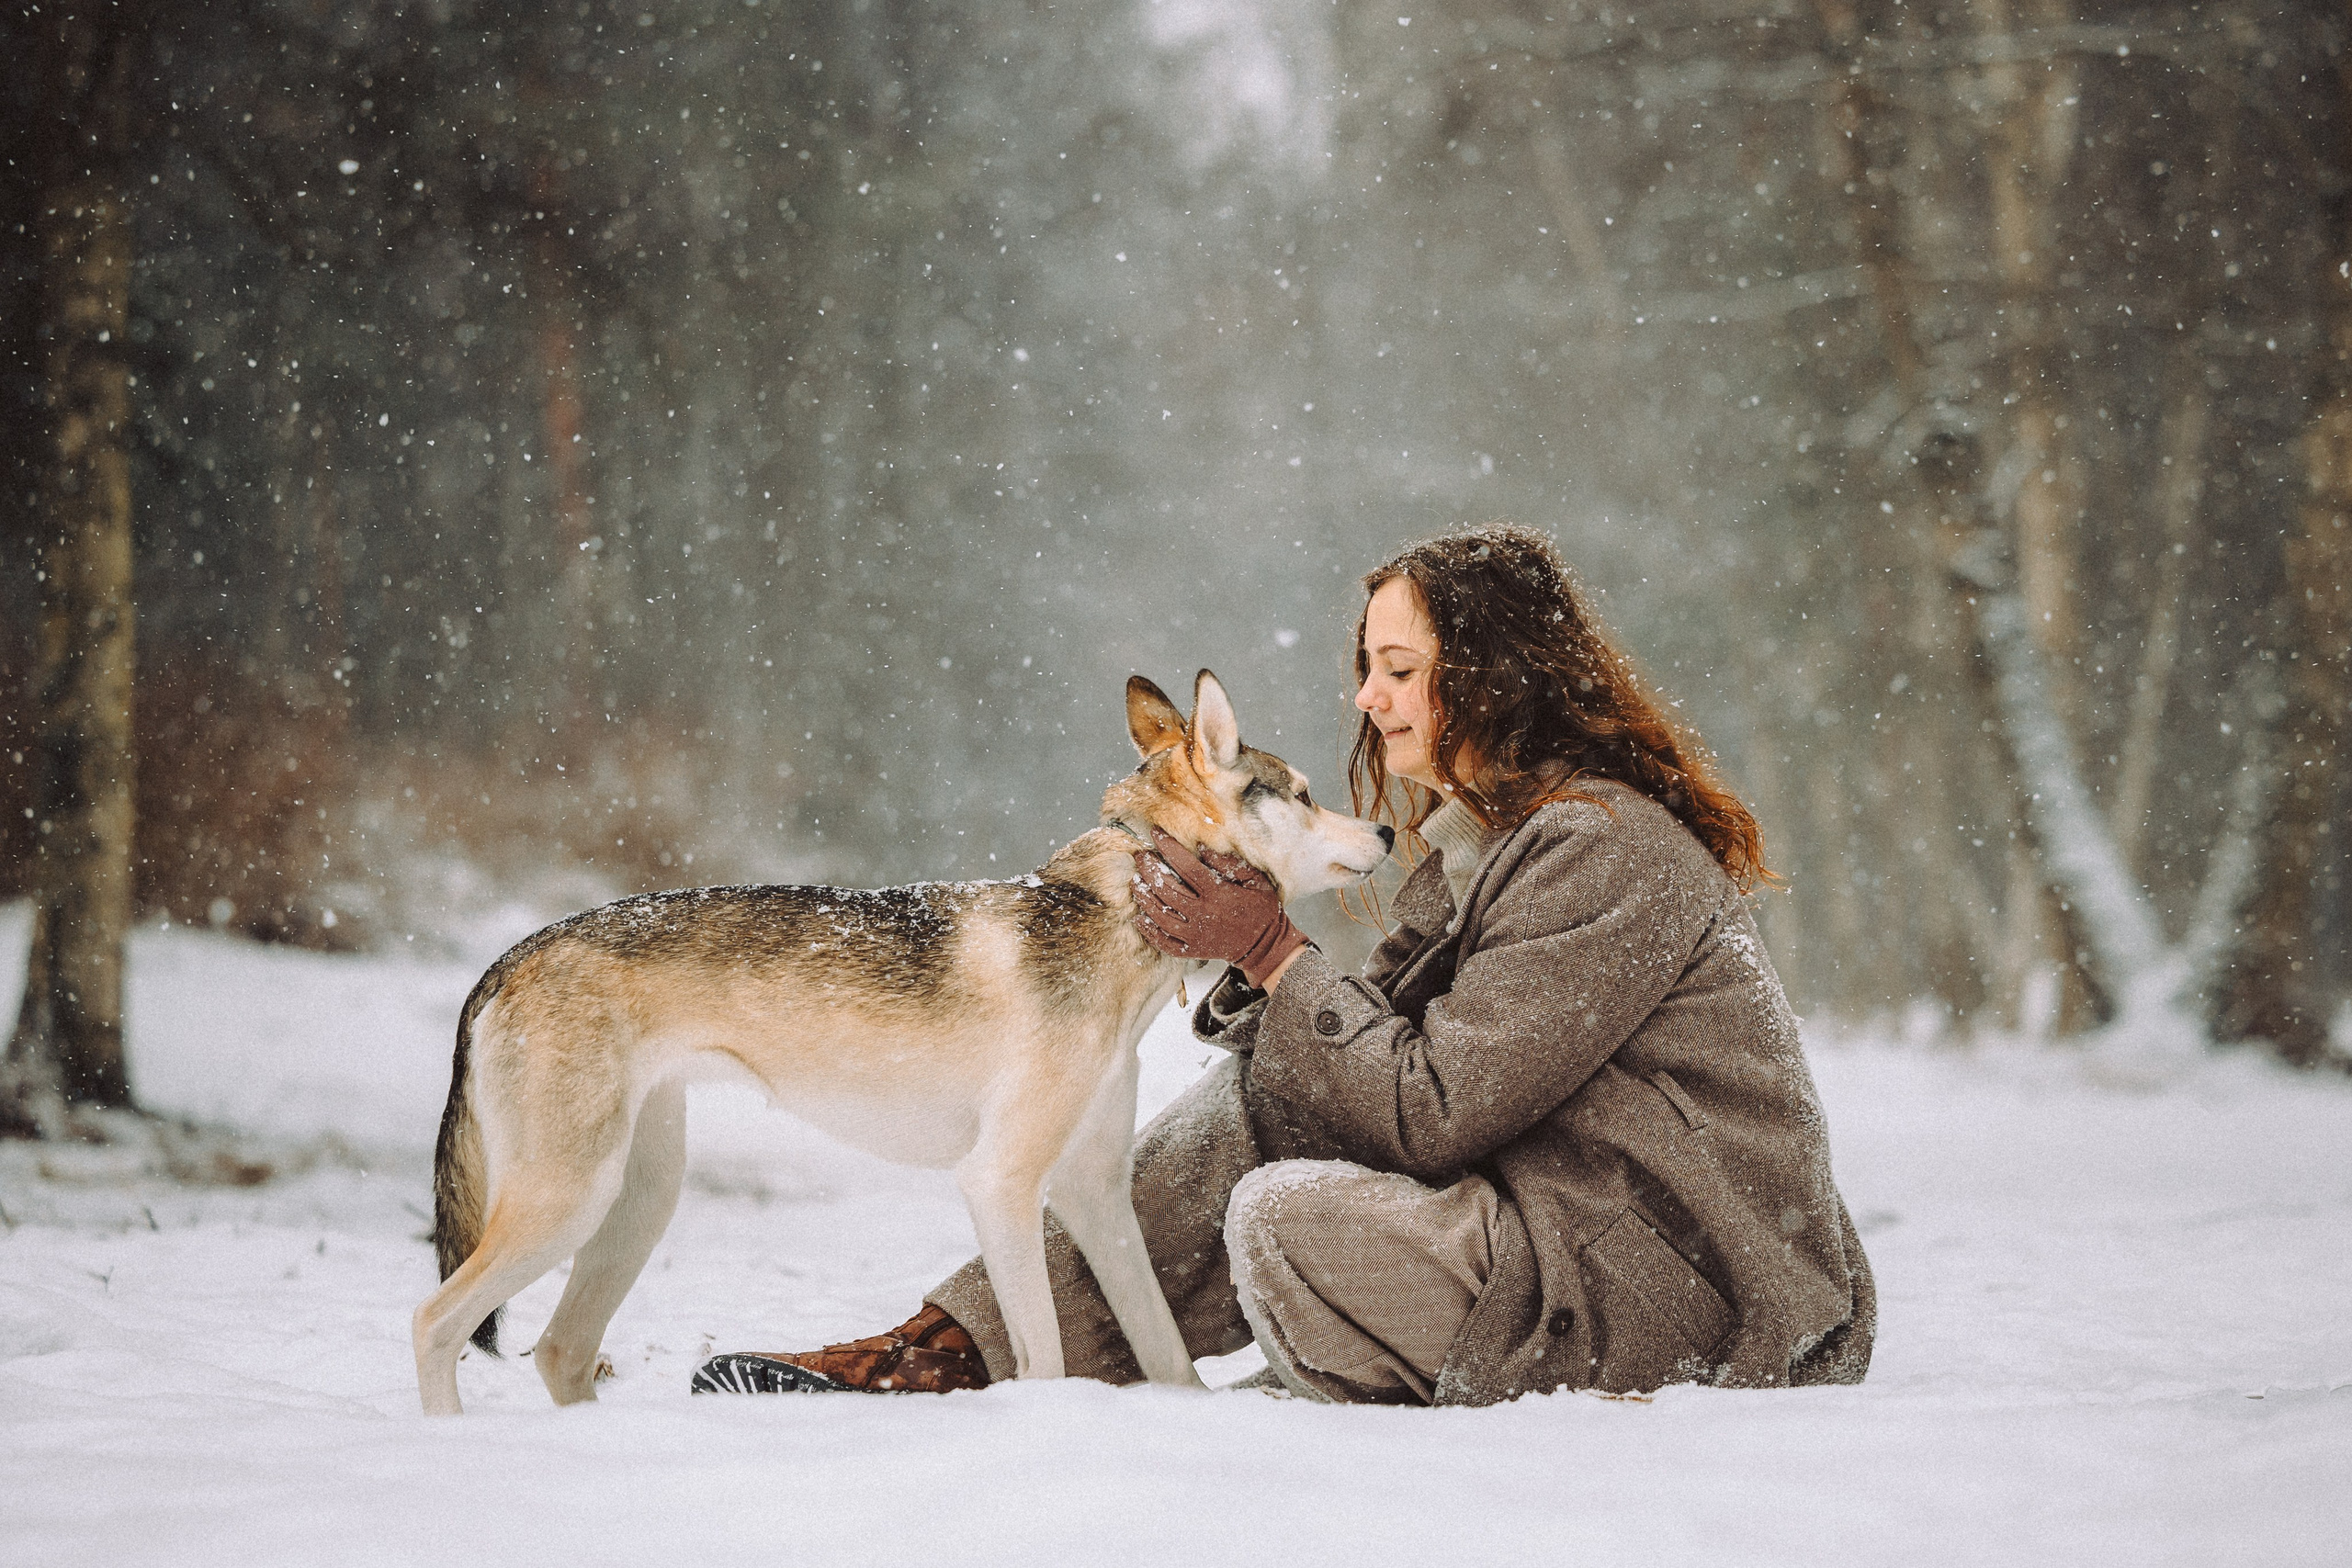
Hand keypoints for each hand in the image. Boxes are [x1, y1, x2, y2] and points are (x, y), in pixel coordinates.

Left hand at [1130, 827, 1311, 989]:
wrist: (1265, 946)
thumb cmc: (1261, 910)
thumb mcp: (1256, 881)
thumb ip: (1231, 864)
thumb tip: (1203, 848)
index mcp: (1218, 894)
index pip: (1187, 866)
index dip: (1169, 848)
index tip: (1156, 834)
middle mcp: (1203, 914)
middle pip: (1167, 890)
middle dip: (1149, 870)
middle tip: (1140, 857)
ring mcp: (1195, 935)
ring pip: (1160, 916)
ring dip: (1144, 897)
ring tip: (1136, 881)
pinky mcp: (1192, 950)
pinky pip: (1164, 942)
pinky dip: (1148, 931)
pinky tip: (1140, 917)